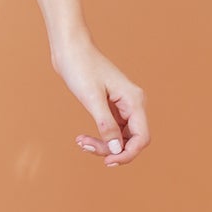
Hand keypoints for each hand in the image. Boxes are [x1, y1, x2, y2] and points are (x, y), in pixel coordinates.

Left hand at [52, 35, 148, 167]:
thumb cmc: (81, 68)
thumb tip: (118, 149)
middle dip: (111, 150)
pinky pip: (112, 130)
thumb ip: (106, 125)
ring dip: (103, 145)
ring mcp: (123, 106)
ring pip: (121, 137)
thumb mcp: (92, 99)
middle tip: (86, 146)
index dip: (128, 154)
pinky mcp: (112, 106)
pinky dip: (100, 137)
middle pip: (131, 140)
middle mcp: (133, 104)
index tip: (107, 161)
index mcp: (134, 101)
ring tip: (81, 142)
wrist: (70, 49)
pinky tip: (82, 138)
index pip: (142, 138)